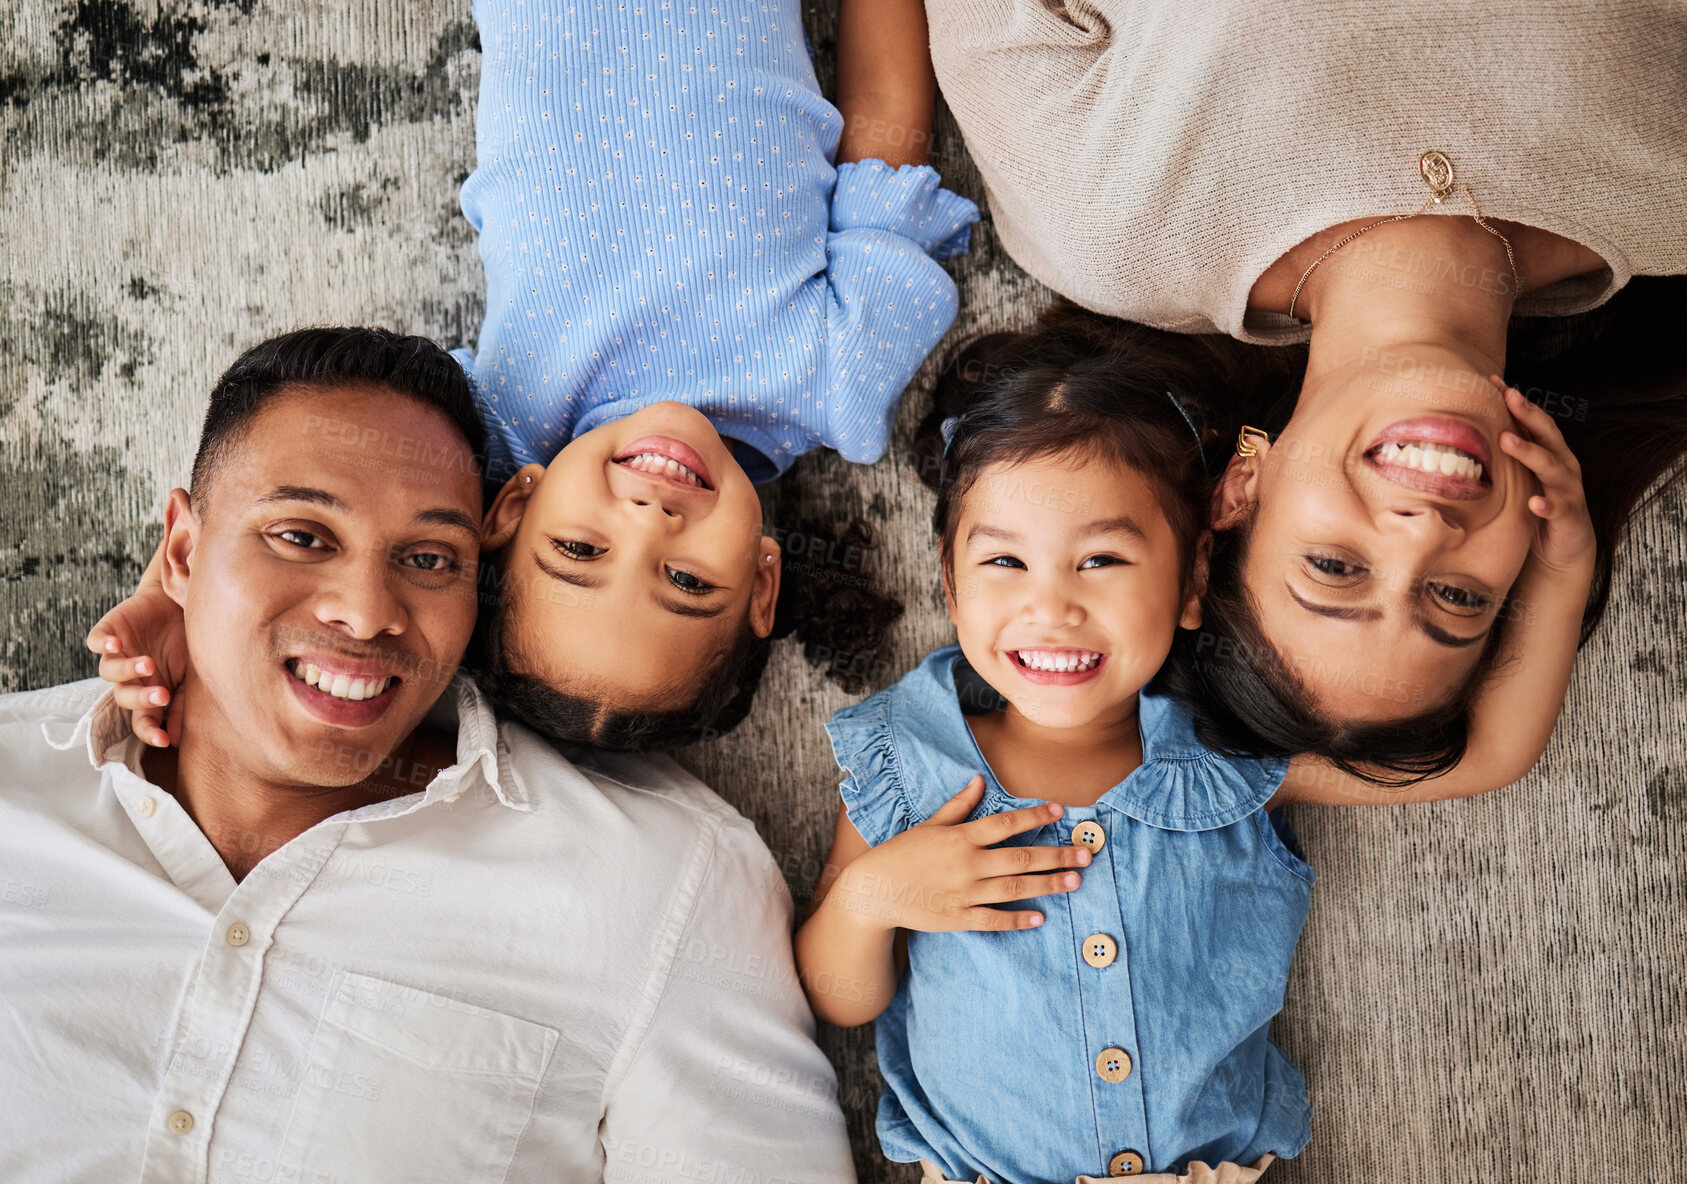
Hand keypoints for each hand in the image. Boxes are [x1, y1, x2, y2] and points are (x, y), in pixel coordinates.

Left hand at [85, 583, 187, 747]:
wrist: (178, 602)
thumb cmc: (186, 642)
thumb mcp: (191, 674)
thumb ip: (183, 703)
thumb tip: (176, 739)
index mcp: (149, 691)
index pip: (144, 719)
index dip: (150, 732)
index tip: (163, 741)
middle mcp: (130, 677)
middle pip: (125, 697)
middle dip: (142, 698)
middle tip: (162, 695)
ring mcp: (118, 654)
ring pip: (109, 671)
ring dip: (127, 670)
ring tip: (148, 664)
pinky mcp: (109, 630)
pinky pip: (96, 642)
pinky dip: (103, 644)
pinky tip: (116, 644)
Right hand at [829, 776, 1089, 932]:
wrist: (874, 889)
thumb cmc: (902, 852)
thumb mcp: (929, 824)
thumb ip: (958, 805)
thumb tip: (979, 780)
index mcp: (960, 837)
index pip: (1006, 823)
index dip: (1035, 816)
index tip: (1061, 811)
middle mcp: (967, 864)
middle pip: (1021, 858)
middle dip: (1056, 855)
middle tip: (1085, 854)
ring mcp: (964, 893)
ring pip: (1014, 888)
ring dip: (1048, 885)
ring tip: (1075, 881)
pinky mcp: (958, 918)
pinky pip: (993, 919)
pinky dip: (1017, 919)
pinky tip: (1040, 917)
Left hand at [1495, 377, 1595, 574]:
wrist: (1565, 549)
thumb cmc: (1536, 507)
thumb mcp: (1520, 479)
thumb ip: (1505, 458)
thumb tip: (1465, 436)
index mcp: (1549, 454)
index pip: (1532, 421)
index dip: (1516, 401)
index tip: (1493, 380)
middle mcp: (1562, 466)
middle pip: (1547, 434)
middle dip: (1528, 414)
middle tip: (1508, 396)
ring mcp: (1567, 489)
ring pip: (1551, 467)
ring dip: (1529, 453)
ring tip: (1507, 441)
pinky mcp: (1569, 516)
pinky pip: (1558, 508)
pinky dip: (1546, 504)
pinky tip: (1534, 503)